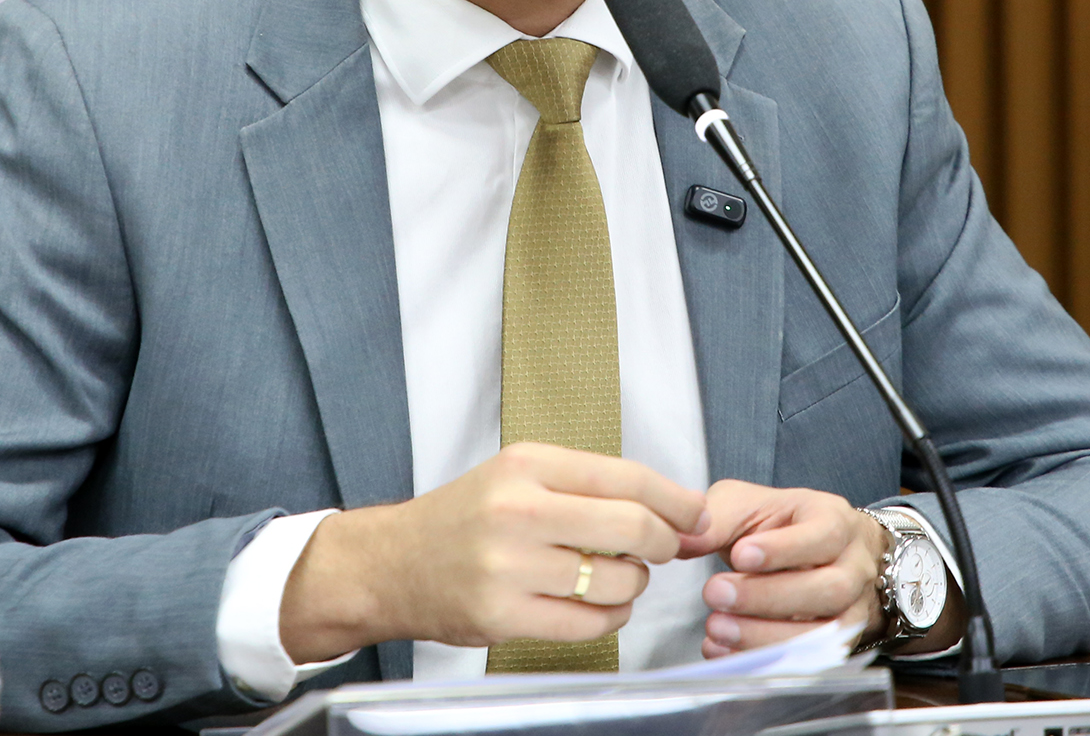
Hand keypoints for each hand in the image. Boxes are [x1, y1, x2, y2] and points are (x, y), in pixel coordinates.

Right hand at [278, 442, 708, 660]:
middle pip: (630, 527)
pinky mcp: (502, 617)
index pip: (625, 477)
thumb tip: (671, 509)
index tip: (696, 513)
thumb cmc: (464, 518)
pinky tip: (598, 605)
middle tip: (665, 548)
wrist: (392, 564)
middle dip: (663, 542)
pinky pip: (588, 624)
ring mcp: (508, 567)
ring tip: (616, 577)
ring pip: (615, 581)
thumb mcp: (517, 475)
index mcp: (526, 465)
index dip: (675, 499)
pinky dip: (609, 618)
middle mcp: (517, 511)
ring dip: (632, 584)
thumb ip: (587, 486)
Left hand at [680, 479, 897, 659]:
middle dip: (768, 596)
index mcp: (834, 520)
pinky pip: (807, 661)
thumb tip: (680, 539)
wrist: (813, 554)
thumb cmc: (781, 525)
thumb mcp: (749, 506)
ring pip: (824, 632)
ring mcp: (851, 609)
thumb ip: (716, 520)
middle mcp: (853, 566)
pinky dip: (762, 659)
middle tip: (716, 593)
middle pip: (828, 588)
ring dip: (765, 634)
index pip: (823, 534)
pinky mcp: (834, 645)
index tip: (741, 555)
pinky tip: (724, 651)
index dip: (784, 549)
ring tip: (716, 627)